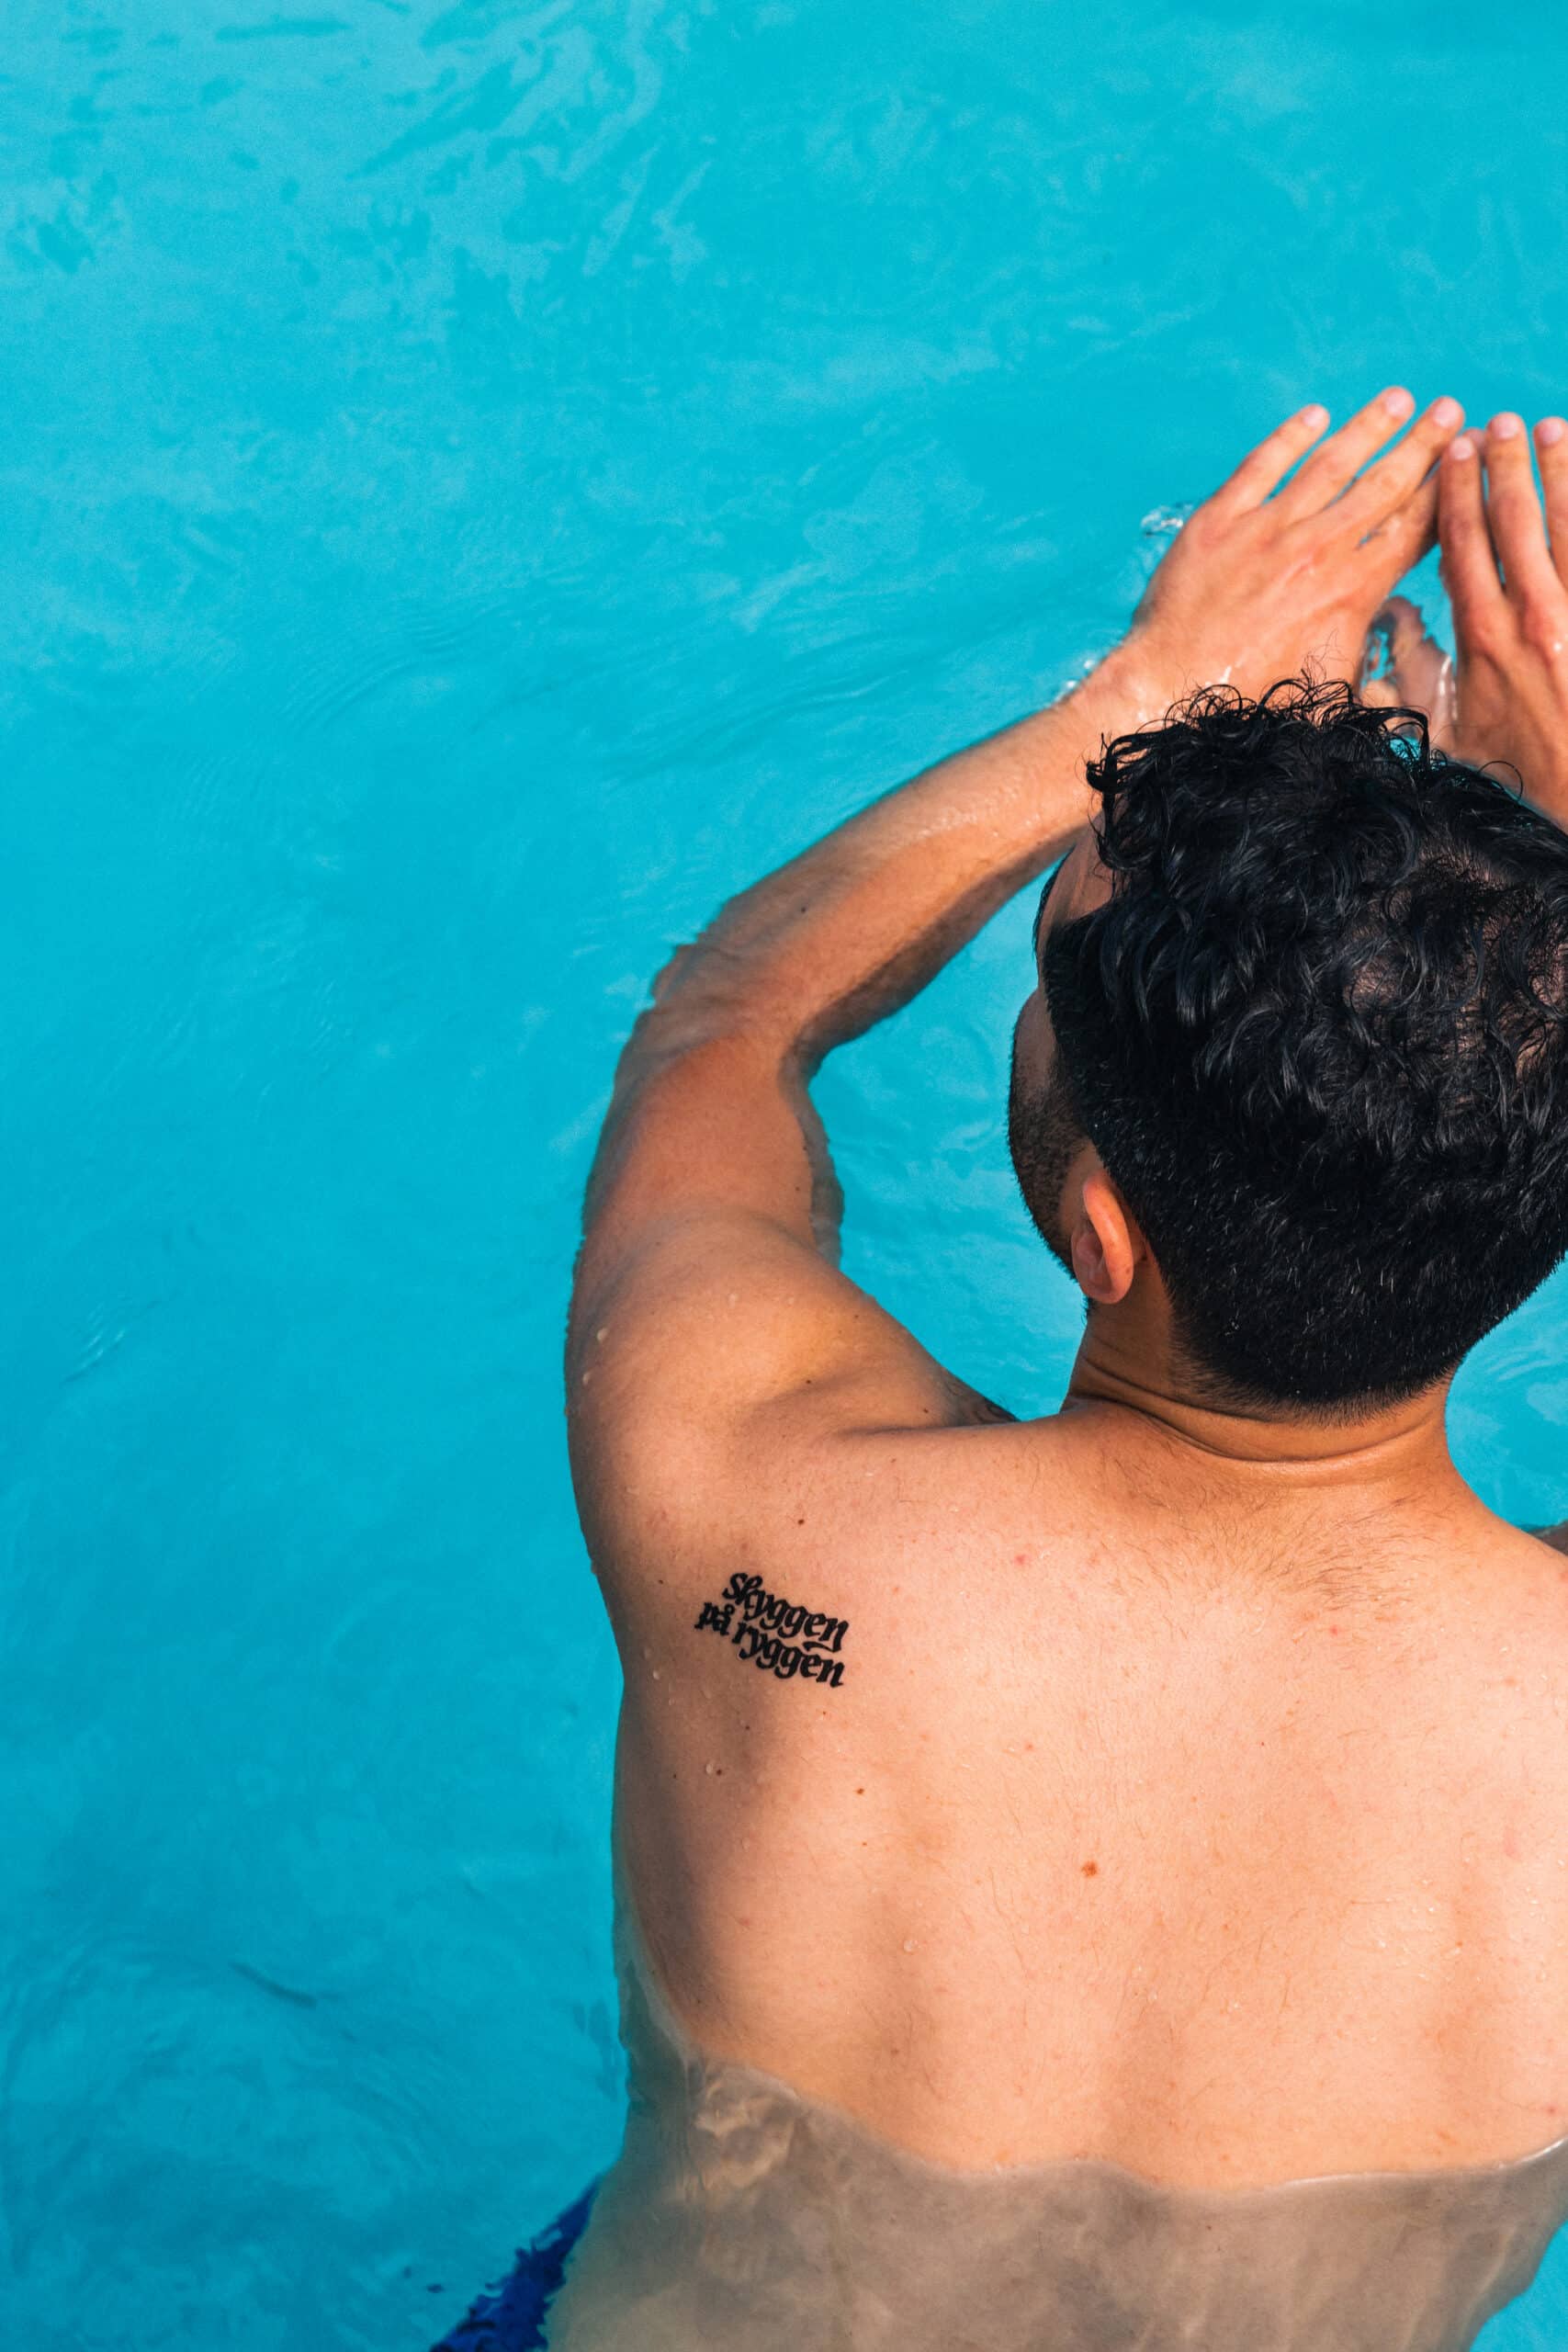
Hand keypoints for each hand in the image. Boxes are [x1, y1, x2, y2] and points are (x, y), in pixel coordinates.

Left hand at [1128, 389, 1464, 699]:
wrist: (1172, 692)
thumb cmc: (1254, 704)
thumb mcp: (1332, 691)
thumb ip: (1368, 655)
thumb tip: (1391, 641)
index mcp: (1351, 591)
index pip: (1413, 527)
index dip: (1446, 490)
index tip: (1465, 461)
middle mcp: (1315, 550)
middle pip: (1382, 484)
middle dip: (1422, 443)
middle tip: (1448, 410)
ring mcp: (1266, 530)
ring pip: (1329, 464)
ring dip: (1368, 428)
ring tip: (1397, 399)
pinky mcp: (1218, 522)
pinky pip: (1261, 466)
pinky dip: (1289, 437)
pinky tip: (1314, 415)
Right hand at [1437, 413, 1567, 825]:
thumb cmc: (1510, 768)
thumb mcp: (1442, 728)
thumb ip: (1408, 670)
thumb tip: (1389, 619)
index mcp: (1482, 638)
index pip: (1463, 544)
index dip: (1456, 492)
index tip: (1451, 452)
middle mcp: (1532, 616)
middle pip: (1515, 519)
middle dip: (1504, 464)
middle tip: (1497, 423)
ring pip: (1567, 522)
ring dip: (1559, 469)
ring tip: (1550, 428)